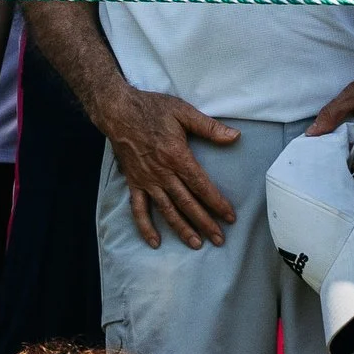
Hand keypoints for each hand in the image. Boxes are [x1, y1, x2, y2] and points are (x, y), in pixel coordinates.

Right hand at [100, 84, 238, 250]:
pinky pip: (139, 209)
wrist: (118, 111)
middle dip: (205, 223)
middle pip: (187, 203)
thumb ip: (209, 127)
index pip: (201, 186)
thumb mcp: (183, 112)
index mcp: (177, 157)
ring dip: (182, 229)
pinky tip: (155, 242)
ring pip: (167, 210)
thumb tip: (235, 136)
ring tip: (196, 244)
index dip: (217, 203)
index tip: (230, 217)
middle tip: (219, 239)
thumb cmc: (152, 109)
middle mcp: (162, 173)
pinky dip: (146, 227)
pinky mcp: (134, 183)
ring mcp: (147, 180)